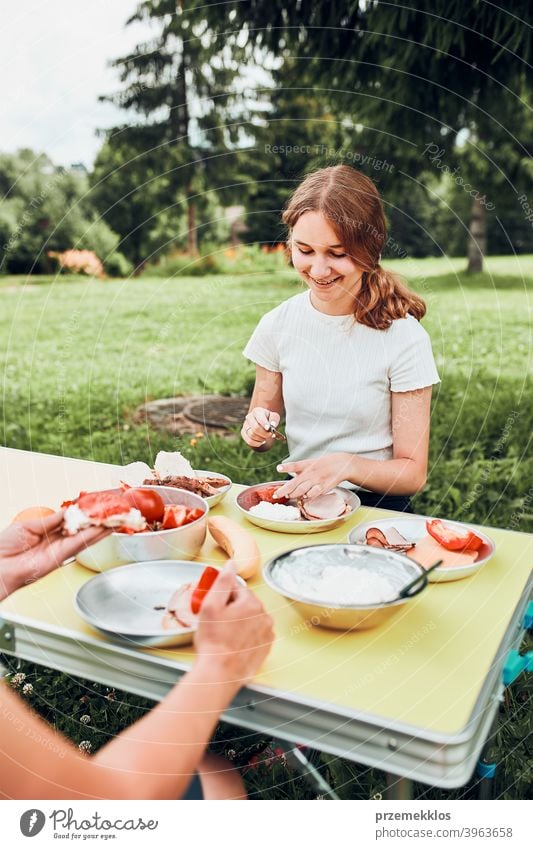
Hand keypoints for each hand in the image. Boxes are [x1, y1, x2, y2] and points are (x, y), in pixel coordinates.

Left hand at [0, 511, 111, 599]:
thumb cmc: (5, 547)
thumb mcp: (29, 525)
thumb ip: (52, 520)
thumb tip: (69, 511)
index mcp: (47, 531)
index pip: (72, 519)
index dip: (86, 511)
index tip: (99, 503)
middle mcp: (57, 541)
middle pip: (84, 528)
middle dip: (100, 519)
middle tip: (116, 510)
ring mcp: (60, 549)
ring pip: (87, 536)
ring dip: (104, 527)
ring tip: (118, 517)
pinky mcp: (61, 557)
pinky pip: (81, 543)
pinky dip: (95, 536)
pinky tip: (106, 528)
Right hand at [194, 567, 273, 686]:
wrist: (220, 672)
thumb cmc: (213, 641)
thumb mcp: (211, 605)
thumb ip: (222, 581)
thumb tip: (231, 565)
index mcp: (252, 603)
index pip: (237, 588)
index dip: (222, 594)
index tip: (213, 603)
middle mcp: (264, 616)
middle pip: (245, 602)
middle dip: (231, 607)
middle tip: (216, 620)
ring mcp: (267, 633)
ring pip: (251, 617)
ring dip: (239, 620)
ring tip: (224, 633)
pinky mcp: (266, 647)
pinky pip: (256, 632)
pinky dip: (246, 634)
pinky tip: (233, 641)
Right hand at [241, 407, 279, 448]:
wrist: (262, 422)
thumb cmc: (269, 419)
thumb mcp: (274, 416)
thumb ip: (274, 419)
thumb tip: (272, 425)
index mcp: (257, 411)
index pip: (260, 418)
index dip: (264, 424)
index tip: (268, 429)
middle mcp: (249, 417)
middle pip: (255, 428)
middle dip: (264, 434)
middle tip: (270, 435)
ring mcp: (245, 425)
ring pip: (252, 435)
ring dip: (261, 439)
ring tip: (266, 437)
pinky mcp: (243, 432)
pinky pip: (249, 441)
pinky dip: (257, 443)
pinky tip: (261, 441)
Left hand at [274, 453, 353, 499]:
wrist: (340, 465)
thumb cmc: (322, 465)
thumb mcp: (309, 463)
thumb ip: (298, 470)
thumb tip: (288, 478)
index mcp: (305, 465)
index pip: (294, 466)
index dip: (286, 467)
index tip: (278, 468)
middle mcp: (310, 473)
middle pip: (294, 483)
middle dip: (284, 490)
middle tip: (276, 495)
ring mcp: (316, 481)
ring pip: (302, 490)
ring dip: (293, 494)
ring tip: (287, 496)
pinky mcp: (322, 487)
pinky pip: (312, 494)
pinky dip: (307, 497)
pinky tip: (304, 497)